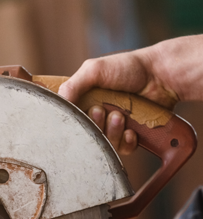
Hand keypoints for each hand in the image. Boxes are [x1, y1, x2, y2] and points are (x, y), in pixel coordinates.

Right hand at [59, 35, 202, 154]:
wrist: (161, 76)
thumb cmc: (129, 68)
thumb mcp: (94, 69)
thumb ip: (72, 84)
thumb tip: (58, 101)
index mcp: (85, 101)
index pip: (70, 120)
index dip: (72, 121)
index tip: (77, 114)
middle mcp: (97, 116)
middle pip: (85, 135)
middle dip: (92, 125)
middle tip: (100, 110)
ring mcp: (113, 127)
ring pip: (103, 143)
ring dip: (110, 131)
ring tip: (119, 116)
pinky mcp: (129, 136)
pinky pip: (121, 150)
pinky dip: (124, 141)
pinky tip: (130, 130)